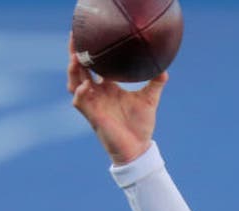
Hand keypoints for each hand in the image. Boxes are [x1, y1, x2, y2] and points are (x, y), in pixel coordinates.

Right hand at [67, 33, 166, 164]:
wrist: (138, 148)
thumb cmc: (140, 125)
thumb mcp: (149, 99)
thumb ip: (155, 83)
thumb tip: (165, 69)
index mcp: (107, 87)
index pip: (94, 65)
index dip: (89, 51)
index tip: (90, 34)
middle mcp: (97, 93)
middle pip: (79, 70)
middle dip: (75, 54)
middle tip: (74, 36)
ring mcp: (93, 104)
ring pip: (74, 84)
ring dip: (74, 71)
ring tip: (75, 58)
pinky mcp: (93, 117)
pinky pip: (81, 103)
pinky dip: (81, 93)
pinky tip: (86, 85)